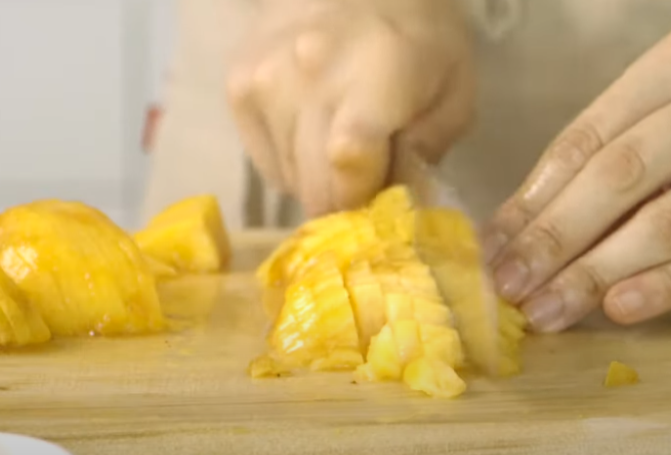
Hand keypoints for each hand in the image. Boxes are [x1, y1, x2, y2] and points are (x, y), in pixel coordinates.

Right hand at [226, 0, 473, 216]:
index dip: (364, 199)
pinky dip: (290, 161)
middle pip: (314, 187)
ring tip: (337, 137)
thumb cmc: (417, 31)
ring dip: (316, 176)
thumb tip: (392, 200)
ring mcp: (262, 84)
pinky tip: (311, 127)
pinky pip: (265, 161)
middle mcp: (304, 81)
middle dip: (343, 196)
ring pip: (288, 178)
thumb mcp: (454, 90)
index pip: (347, 172)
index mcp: (370, 80)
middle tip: (364, 170)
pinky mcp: (237, 87)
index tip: (378, 195)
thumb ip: (429, 151)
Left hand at [484, 32, 670, 331]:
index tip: (489, 249)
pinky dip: (661, 284)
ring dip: (594, 271)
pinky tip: (618, 309)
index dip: (530, 200)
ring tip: (543, 311)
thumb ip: (591, 160)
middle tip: (506, 288)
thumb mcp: (644, 121)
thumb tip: (509, 230)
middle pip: (614, 178)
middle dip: (554, 237)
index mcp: (661, 80)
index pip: (581, 144)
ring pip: (659, 222)